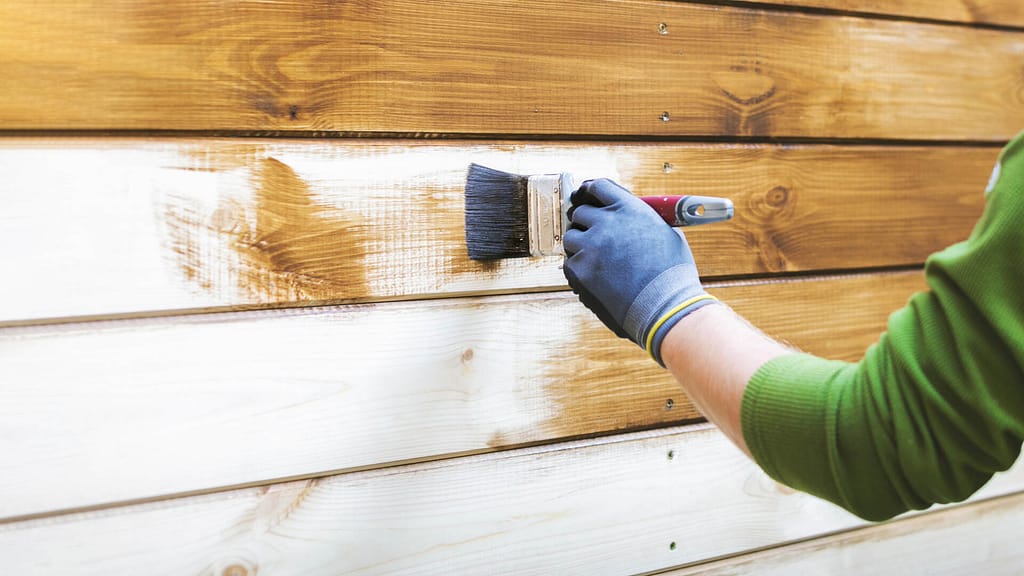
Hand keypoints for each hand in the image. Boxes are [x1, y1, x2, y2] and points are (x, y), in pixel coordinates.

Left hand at [562, 178, 717, 364]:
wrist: (665, 307)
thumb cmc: (672, 275)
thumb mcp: (666, 234)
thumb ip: (641, 220)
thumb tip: (628, 217)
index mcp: (630, 209)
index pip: (598, 187)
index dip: (590, 192)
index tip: (586, 197)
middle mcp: (607, 222)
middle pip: (580, 212)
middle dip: (586, 223)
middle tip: (594, 236)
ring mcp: (590, 246)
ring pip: (571, 237)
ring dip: (580, 246)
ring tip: (599, 261)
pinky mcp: (579, 269)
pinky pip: (569, 262)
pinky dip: (579, 269)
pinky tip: (597, 277)